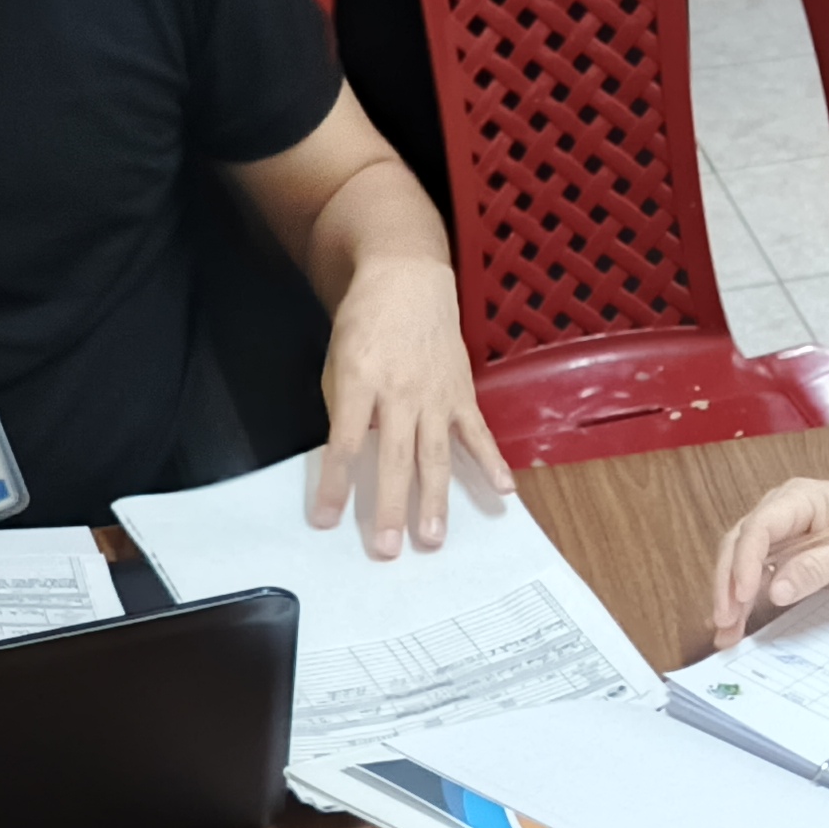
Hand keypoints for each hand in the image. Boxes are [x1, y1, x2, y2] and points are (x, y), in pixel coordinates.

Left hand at [311, 259, 507, 557]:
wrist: (407, 279)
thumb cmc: (365, 321)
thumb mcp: (339, 360)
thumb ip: (345, 408)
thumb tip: (353, 456)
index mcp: (361, 381)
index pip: (346, 443)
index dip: (335, 485)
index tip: (325, 520)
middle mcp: (400, 392)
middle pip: (396, 458)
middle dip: (391, 507)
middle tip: (388, 548)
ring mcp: (435, 394)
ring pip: (436, 455)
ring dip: (435, 500)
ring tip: (433, 538)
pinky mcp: (461, 392)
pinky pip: (477, 433)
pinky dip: (492, 462)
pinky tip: (503, 491)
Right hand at [707, 474, 828, 647]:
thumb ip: (819, 566)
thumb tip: (777, 591)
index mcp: (799, 498)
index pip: (759, 527)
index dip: (745, 562)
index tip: (743, 596)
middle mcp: (780, 510)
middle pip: (739, 544)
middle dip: (728, 585)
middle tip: (725, 622)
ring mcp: (778, 531)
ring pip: (739, 561)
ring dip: (730, 597)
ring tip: (726, 633)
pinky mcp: (782, 551)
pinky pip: (755, 574)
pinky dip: (744, 600)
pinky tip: (735, 624)